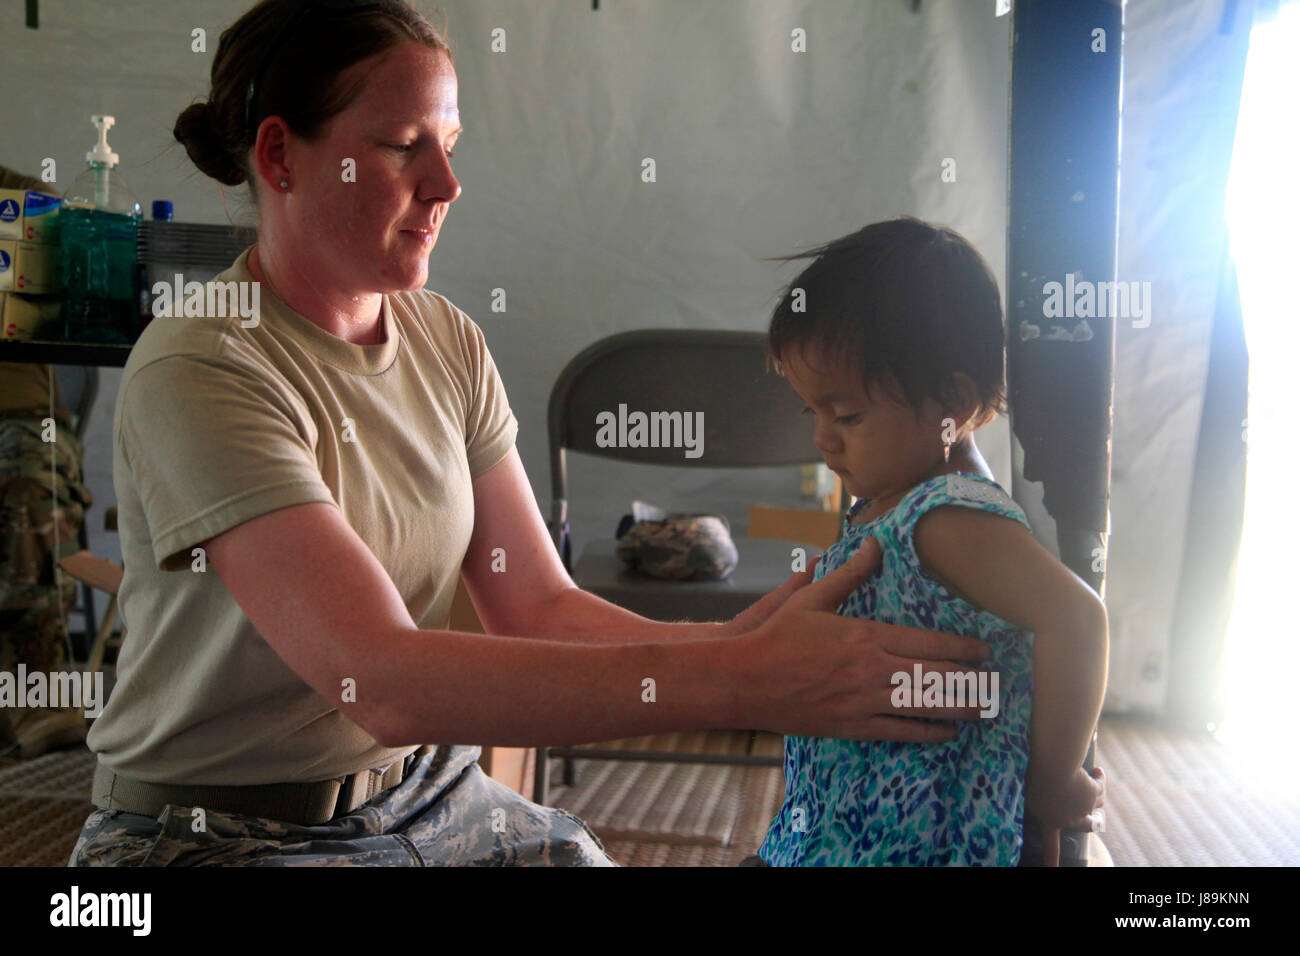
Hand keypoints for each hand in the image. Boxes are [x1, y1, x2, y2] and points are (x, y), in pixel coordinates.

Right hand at [736, 536, 995, 742]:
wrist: (745, 681)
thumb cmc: (776, 637)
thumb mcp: (810, 598)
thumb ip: (848, 575)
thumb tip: (873, 545)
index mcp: (866, 636)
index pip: (929, 642)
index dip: (964, 648)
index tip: (986, 650)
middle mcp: (873, 670)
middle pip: (938, 676)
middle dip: (973, 680)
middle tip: (999, 683)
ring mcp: (864, 702)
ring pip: (926, 707)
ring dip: (961, 709)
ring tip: (986, 709)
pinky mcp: (852, 726)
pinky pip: (900, 732)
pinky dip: (928, 732)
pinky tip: (947, 732)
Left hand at [1029, 765, 1105, 865]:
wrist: (1054, 768)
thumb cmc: (1037, 777)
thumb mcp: (1029, 791)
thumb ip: (1039, 799)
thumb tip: (1048, 796)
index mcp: (1050, 821)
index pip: (1051, 844)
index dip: (1052, 858)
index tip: (1052, 868)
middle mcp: (1070, 819)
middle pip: (1088, 826)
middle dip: (1095, 822)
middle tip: (1098, 817)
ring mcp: (1084, 808)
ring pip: (1096, 804)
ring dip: (1096, 792)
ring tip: (1094, 774)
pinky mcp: (1094, 793)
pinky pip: (1101, 788)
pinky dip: (1100, 778)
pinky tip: (1097, 771)